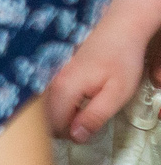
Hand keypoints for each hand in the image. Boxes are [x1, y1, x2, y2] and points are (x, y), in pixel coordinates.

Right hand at [48, 15, 157, 142]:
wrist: (118, 27)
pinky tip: (73, 98)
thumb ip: (94, 117)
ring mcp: (50, 72)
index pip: (56, 124)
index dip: (70, 135)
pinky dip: (56, 102)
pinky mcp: (53, 67)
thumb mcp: (116, 94)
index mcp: (65, 88)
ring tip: (79, 111)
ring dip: (58, 113)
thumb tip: (76, 137)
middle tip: (84, 124)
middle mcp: (51, 79)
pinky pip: (46, 92)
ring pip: (43, 104)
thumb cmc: (121, 59)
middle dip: (62, 126)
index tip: (86, 133)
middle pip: (45, 115)